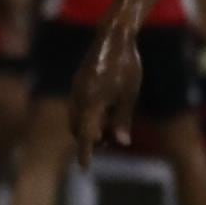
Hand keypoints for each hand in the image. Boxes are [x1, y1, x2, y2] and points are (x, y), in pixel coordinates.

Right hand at [67, 23, 141, 164]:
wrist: (114, 37)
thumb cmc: (127, 66)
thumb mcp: (129, 96)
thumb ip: (122, 120)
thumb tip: (120, 143)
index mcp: (91, 101)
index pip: (85, 134)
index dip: (85, 152)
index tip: (84, 168)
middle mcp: (78, 97)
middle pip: (77, 128)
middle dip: (90, 138)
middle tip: (111, 140)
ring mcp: (76, 89)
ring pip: (77, 117)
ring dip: (89, 126)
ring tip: (111, 126)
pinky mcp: (78, 83)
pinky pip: (78, 106)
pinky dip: (88, 115)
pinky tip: (105, 110)